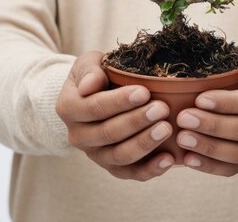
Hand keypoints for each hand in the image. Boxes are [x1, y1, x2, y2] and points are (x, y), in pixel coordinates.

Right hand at [56, 51, 174, 180]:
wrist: (97, 95)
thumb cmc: (97, 74)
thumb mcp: (90, 63)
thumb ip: (90, 70)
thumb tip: (89, 86)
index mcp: (69, 108)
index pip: (94, 107)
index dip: (119, 102)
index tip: (144, 92)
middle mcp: (78, 136)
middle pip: (108, 133)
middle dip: (137, 121)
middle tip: (162, 108)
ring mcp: (95, 154)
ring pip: (120, 156)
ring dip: (145, 143)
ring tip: (167, 128)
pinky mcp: (113, 167)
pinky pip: (130, 173)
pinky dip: (150, 170)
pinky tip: (168, 159)